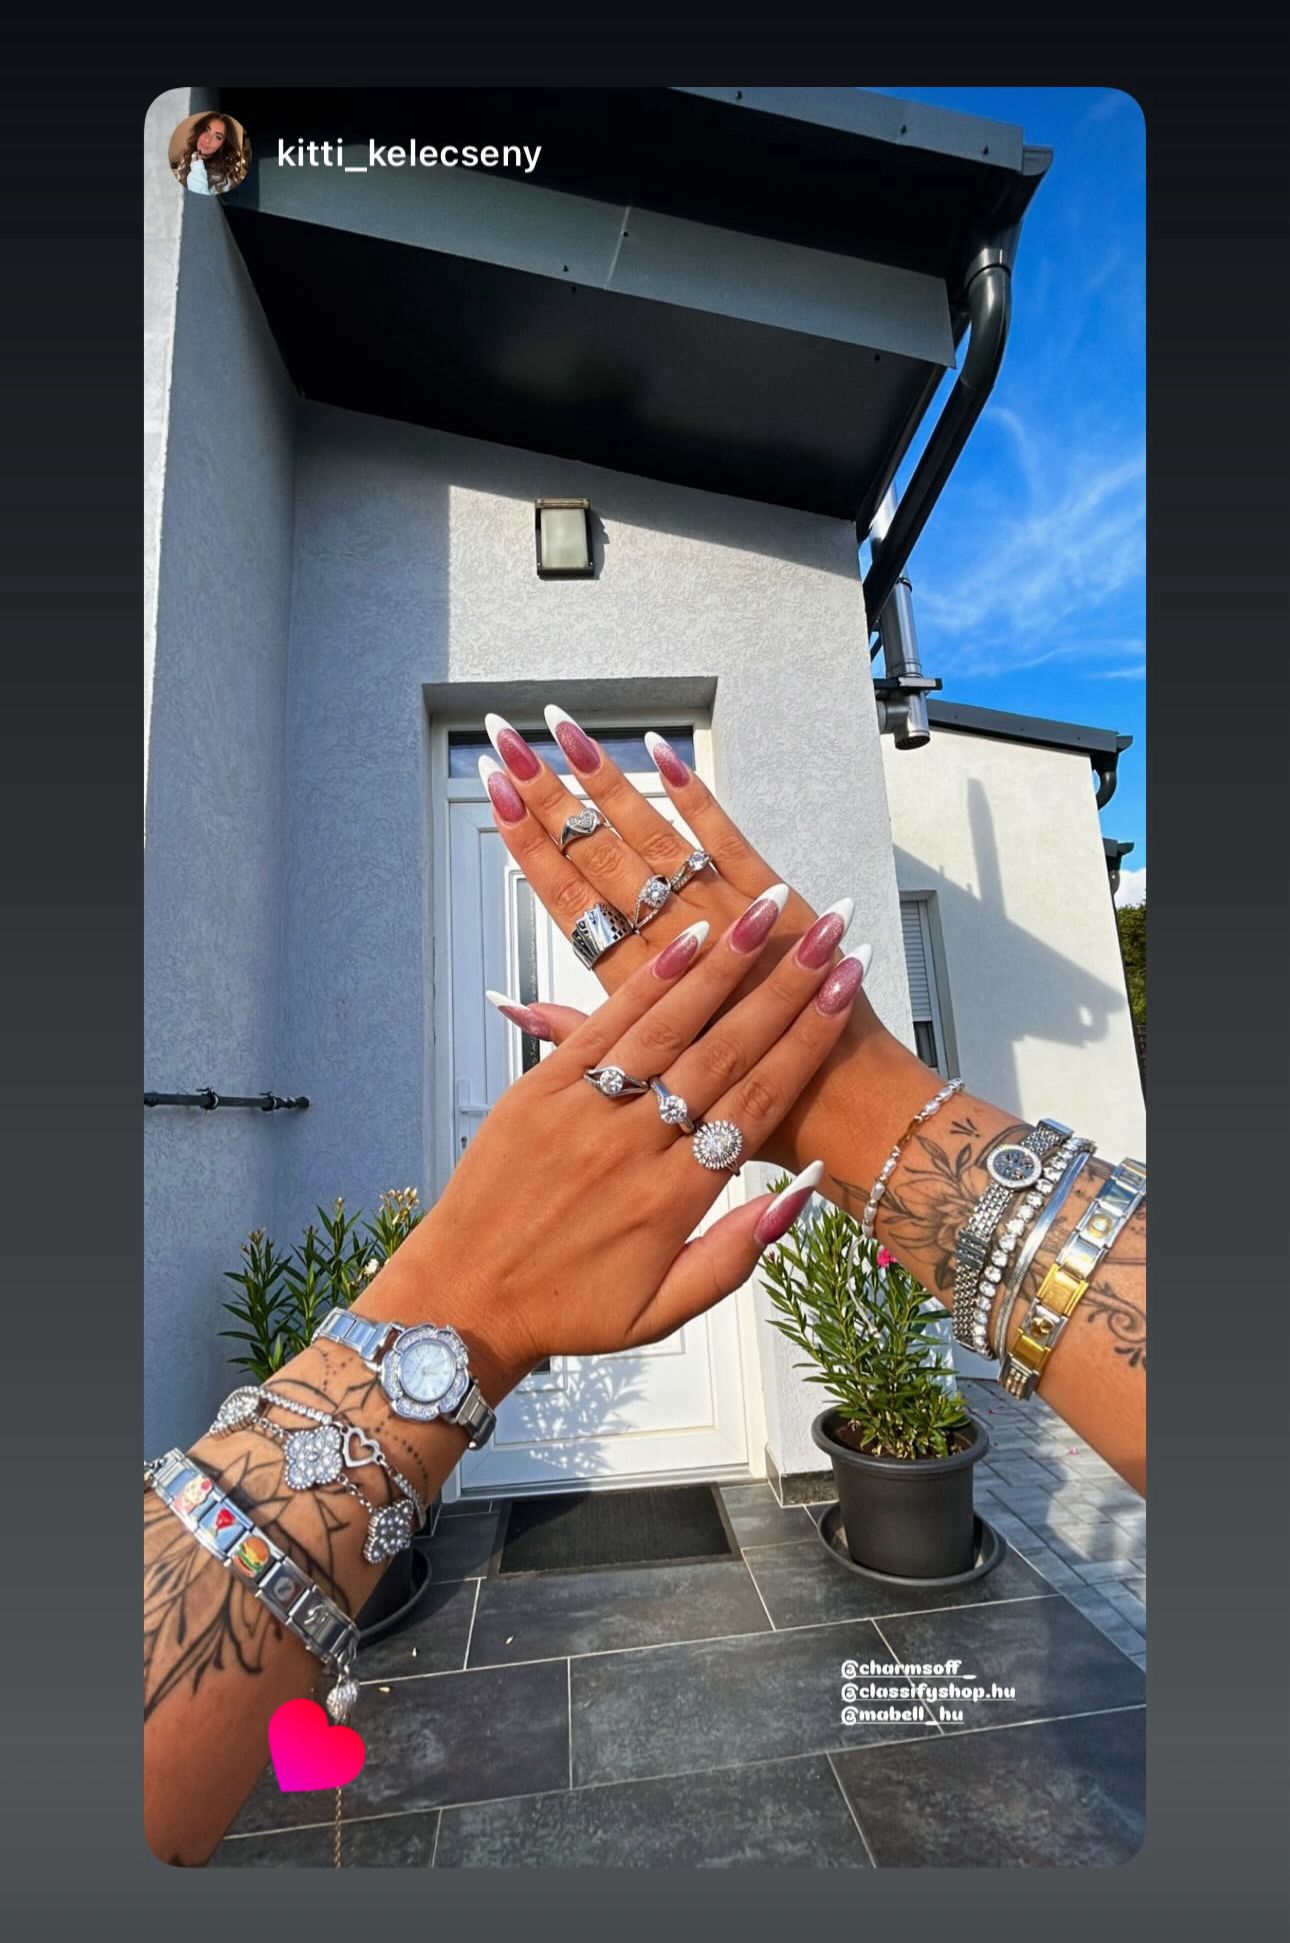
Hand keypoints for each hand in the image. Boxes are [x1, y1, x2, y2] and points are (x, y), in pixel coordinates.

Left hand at [355, 883, 867, 1401]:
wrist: (460, 1300)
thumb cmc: (569, 1309)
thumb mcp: (664, 1312)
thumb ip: (736, 1254)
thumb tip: (802, 1191)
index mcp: (673, 1202)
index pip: (759, 1102)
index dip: (808, 1041)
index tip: (846, 988)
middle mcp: (632, 1148)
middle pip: (726, 1051)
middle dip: (785, 984)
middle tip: (830, 928)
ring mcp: (583, 1112)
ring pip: (668, 1024)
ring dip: (724, 962)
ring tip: (769, 908)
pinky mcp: (539, 1089)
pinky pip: (602, 1024)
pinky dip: (648, 981)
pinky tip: (688, 939)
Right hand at [477, 709, 936, 1185]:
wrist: (843, 1111)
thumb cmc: (744, 1108)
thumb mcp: (639, 1087)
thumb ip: (574, 1035)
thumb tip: (511, 1003)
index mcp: (634, 993)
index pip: (563, 900)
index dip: (525, 844)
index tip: (493, 794)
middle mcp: (673, 950)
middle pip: (595, 858)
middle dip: (547, 795)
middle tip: (510, 740)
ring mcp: (725, 921)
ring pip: (650, 838)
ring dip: (606, 780)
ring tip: (566, 730)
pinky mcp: (776, 907)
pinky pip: (725, 839)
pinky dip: (694, 794)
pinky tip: (662, 751)